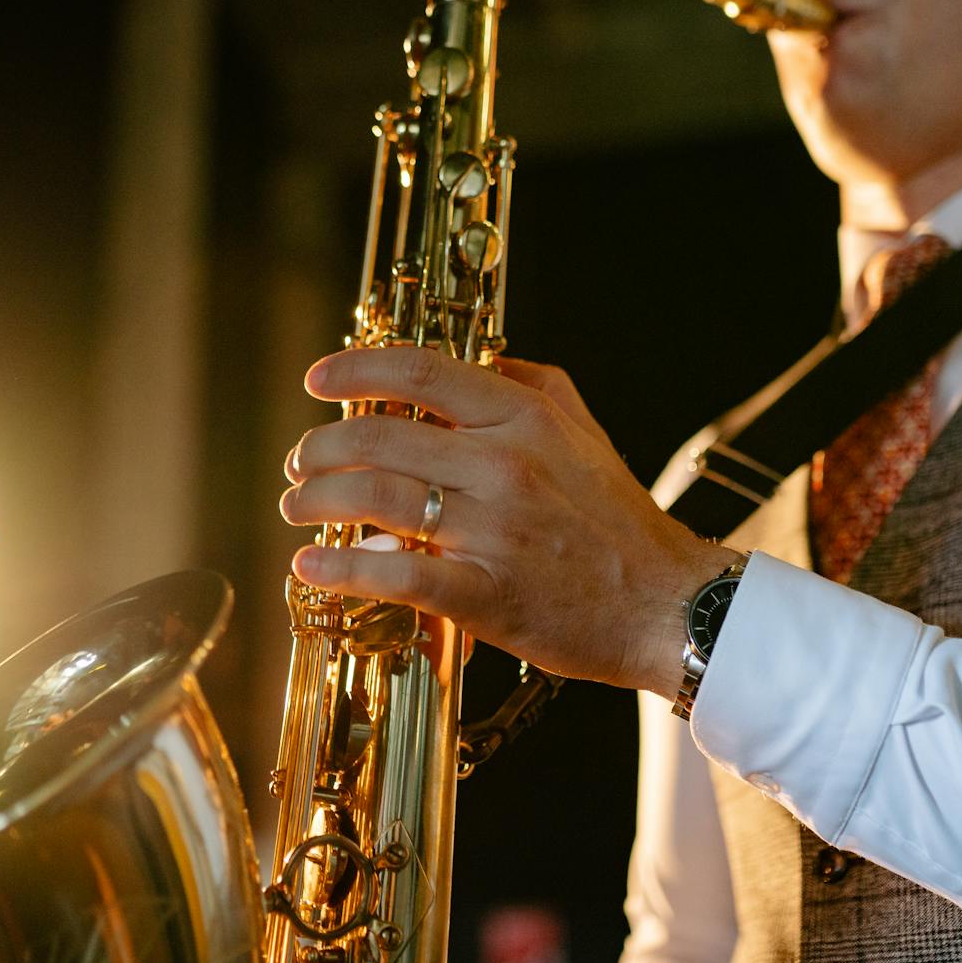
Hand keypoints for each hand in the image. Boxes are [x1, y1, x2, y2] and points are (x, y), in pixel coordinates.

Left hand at [279, 345, 740, 692]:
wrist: (665, 603)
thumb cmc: (620, 521)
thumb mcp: (585, 431)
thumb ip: (532, 384)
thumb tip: (480, 359)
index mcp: (524, 419)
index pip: (420, 374)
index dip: (355, 369)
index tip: (317, 379)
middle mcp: (504, 466)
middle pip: (380, 438)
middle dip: (320, 448)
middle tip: (301, 461)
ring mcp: (493, 531)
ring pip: (376, 500)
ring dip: (317, 500)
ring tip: (296, 507)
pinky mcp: (485, 595)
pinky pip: (397, 575)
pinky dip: (344, 569)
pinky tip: (311, 567)